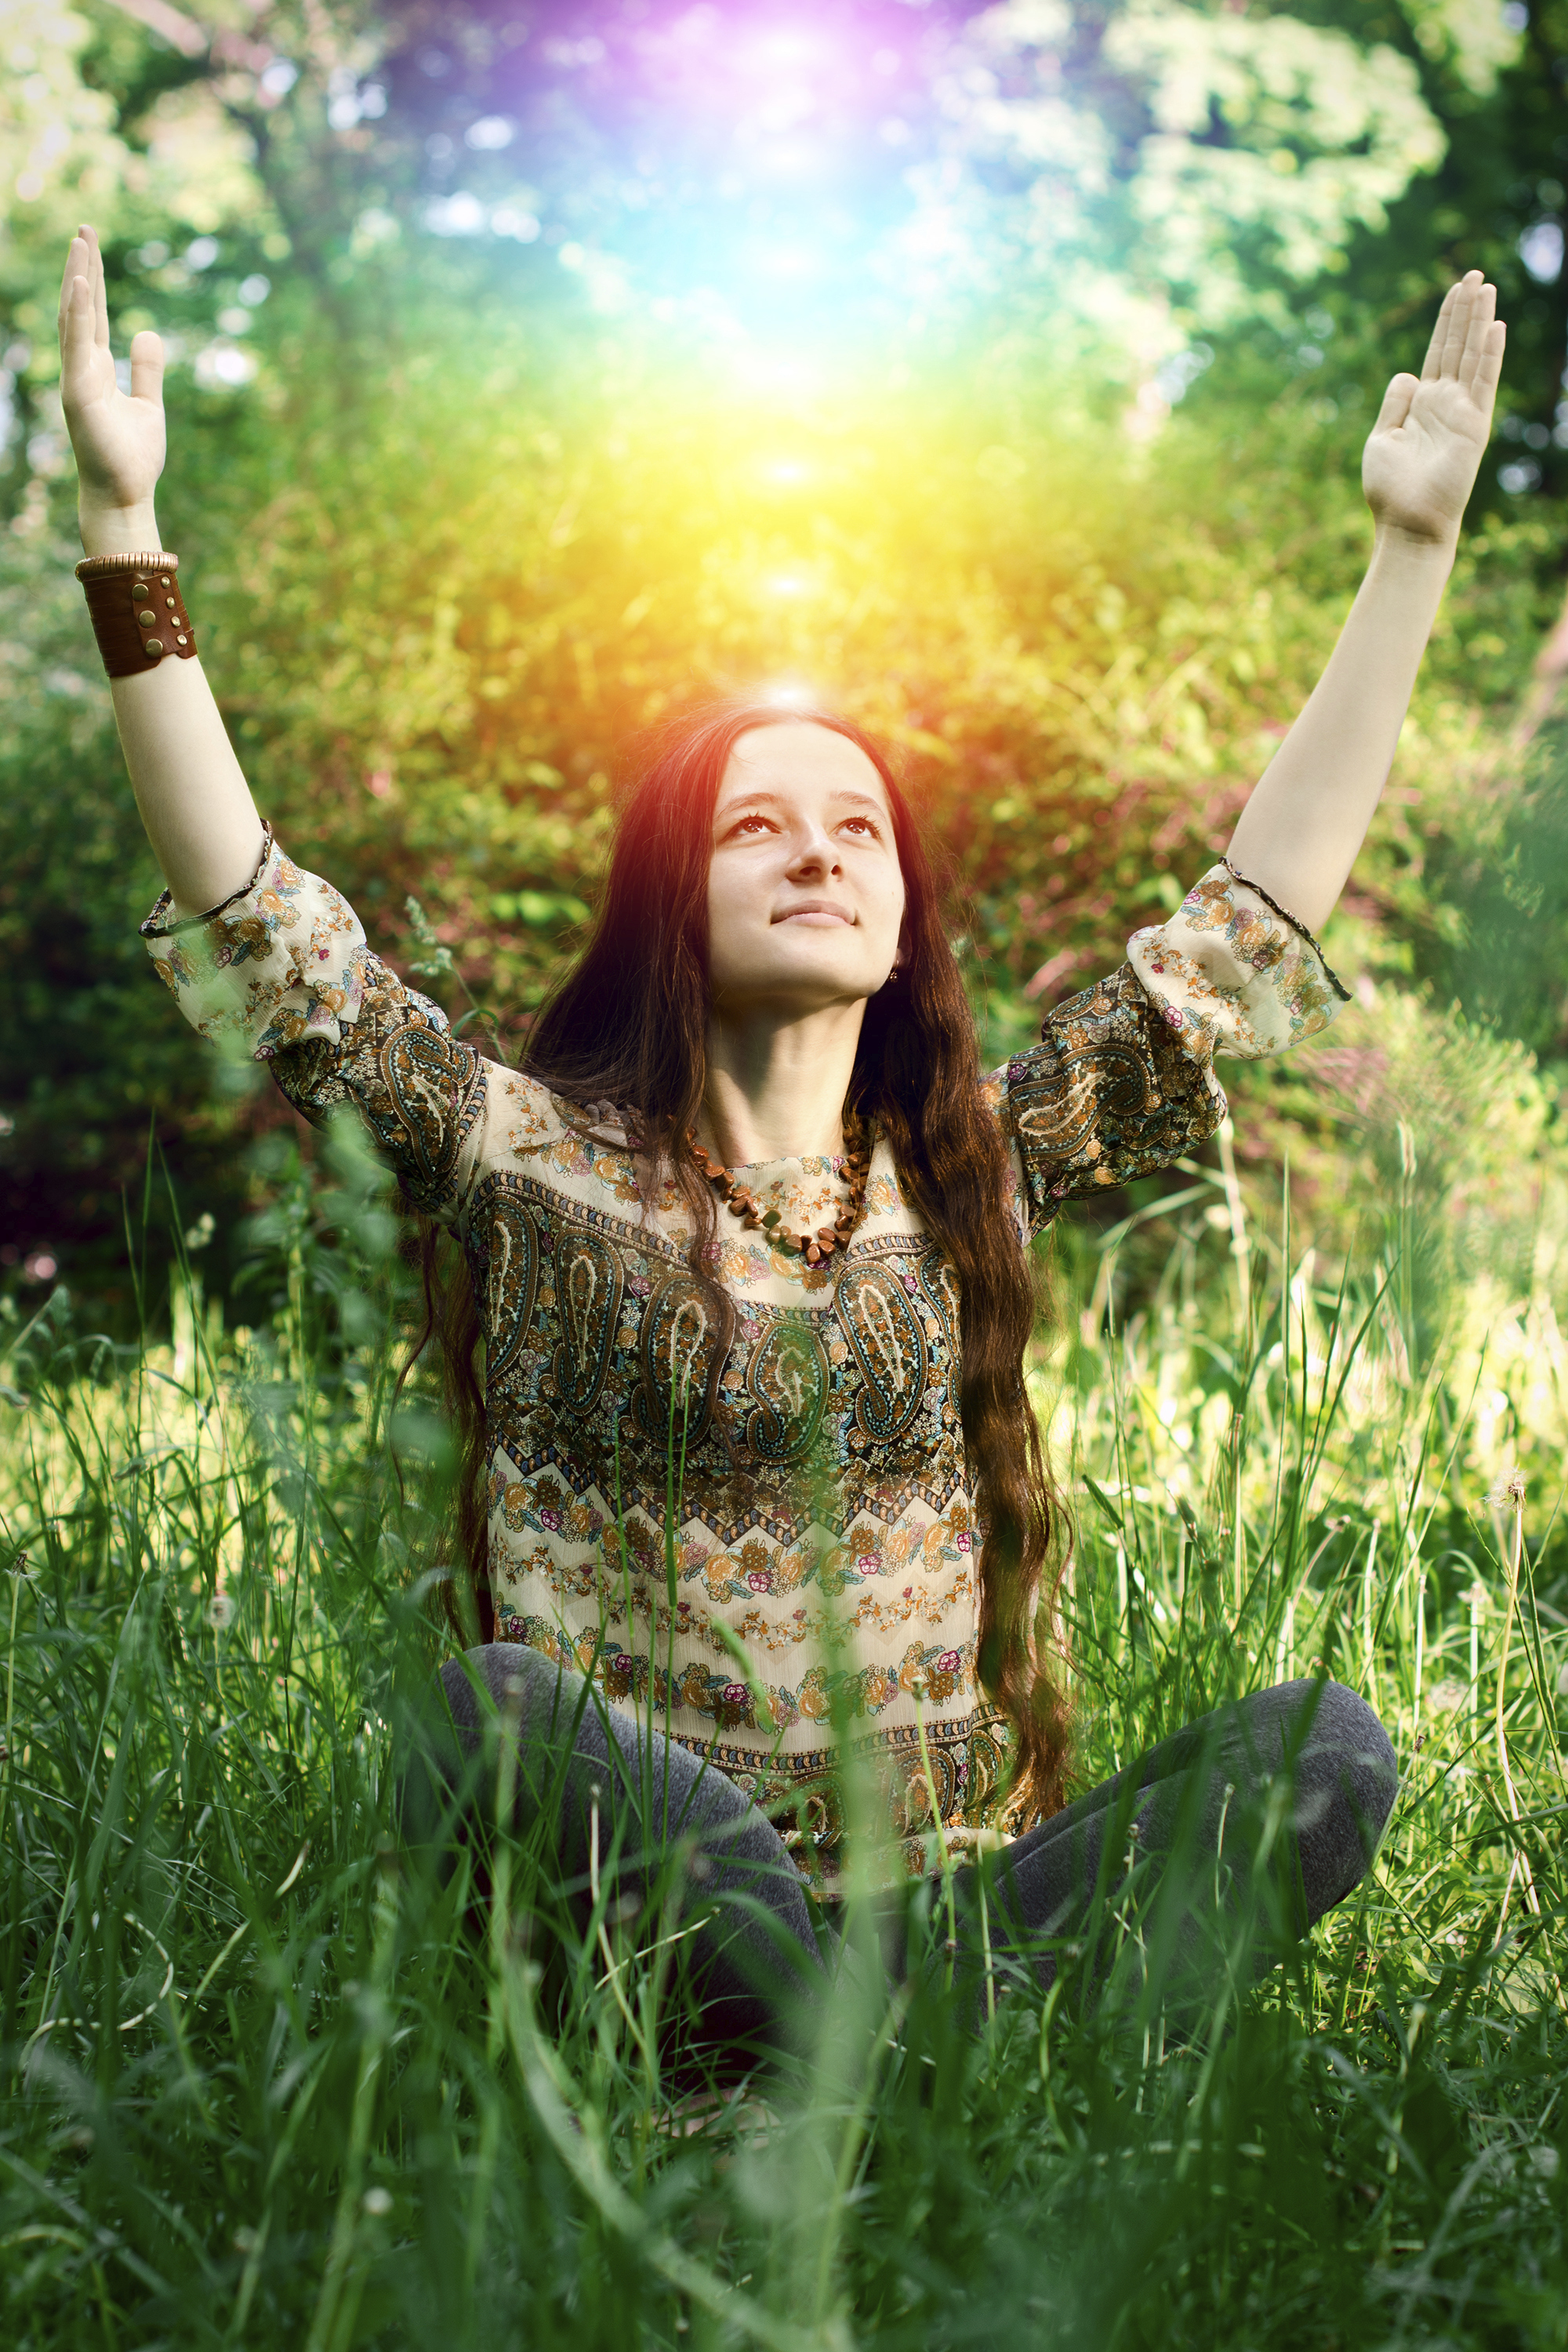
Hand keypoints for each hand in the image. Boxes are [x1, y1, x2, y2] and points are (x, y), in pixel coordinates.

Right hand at [58, 223, 166, 552]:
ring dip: (77, 280)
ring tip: (81, 243)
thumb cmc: (132, 458)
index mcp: (96, 368)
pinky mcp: (78, 393)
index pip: (92, 314)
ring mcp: (77, 379)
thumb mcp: (148, 405)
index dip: (92, 279)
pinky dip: (77, 314)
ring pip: (74, 319)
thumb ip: (145, 369)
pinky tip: (79, 284)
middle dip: (83, 268)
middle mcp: (82, 368)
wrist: (124, 496)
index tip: (91, 244)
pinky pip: (76, 346)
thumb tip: (146, 331)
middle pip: (80, 307)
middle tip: (85, 228)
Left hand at [1362, 271, 1505, 548]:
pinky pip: (1484, 382)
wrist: (1406, 524)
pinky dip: (1490, 354)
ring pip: (1473, 355)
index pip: (1438, 352)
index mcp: (1423, 404)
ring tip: (1487, 286)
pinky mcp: (1474, 426)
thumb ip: (1395, 404)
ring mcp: (1463, 412)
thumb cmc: (1390, 490)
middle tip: (1476, 273)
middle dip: (1466, 309)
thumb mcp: (1383, 438)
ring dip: (1480, 320)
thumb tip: (1406, 374)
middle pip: (1458, 345)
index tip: (1455, 287)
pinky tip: (1495, 326)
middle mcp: (1446, 403)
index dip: (1446, 320)